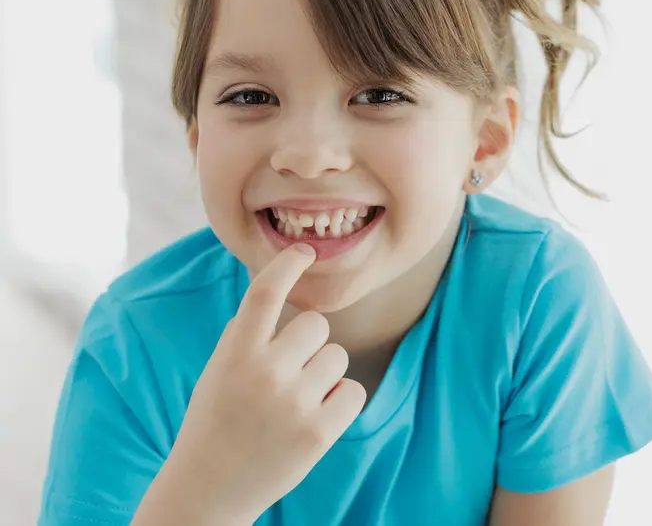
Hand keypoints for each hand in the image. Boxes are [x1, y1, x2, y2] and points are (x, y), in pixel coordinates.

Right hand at [163, 243, 365, 522]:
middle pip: (316, 325)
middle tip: (287, 375)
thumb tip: (286, 288)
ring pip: (337, 357)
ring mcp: (293, 403)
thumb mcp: (219, 370)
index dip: (288, 264)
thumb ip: (248, 334)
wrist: (208, 489)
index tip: (305, 251)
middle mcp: (264, 372)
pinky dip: (341, 404)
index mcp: (234, 352)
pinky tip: (314, 421)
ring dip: (323, 375)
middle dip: (309, 344)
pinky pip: (353, 392)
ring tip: (293, 405)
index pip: (265, 292)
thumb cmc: (217, 420)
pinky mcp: (318, 433)